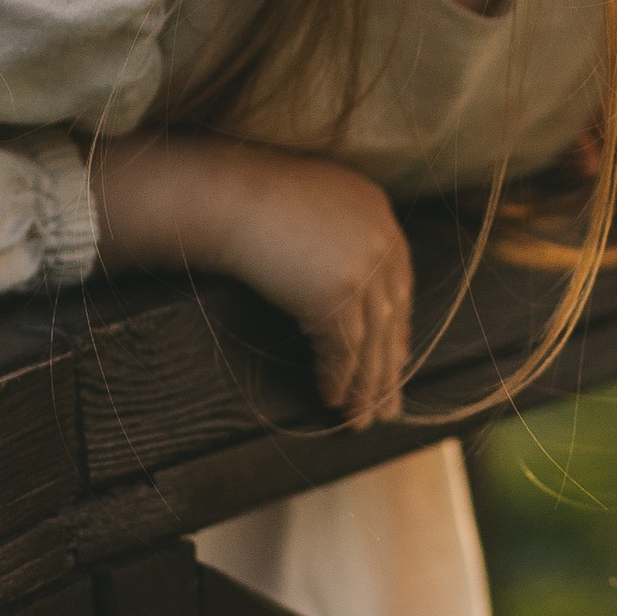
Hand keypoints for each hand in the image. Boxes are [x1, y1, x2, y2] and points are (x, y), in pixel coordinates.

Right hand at [92, 135, 413, 428]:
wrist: (219, 195)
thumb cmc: (245, 198)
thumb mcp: (305, 206)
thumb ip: (334, 234)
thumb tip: (343, 286)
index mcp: (376, 209)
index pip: (397, 279)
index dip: (394, 325)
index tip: (394, 358)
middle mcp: (379, 237)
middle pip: (391, 314)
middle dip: (388, 365)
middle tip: (388, 405)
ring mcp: (362, 266)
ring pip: (372, 339)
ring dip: (365, 385)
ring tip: (360, 419)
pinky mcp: (337, 294)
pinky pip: (343, 349)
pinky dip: (337, 378)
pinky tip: (331, 399)